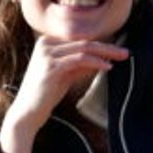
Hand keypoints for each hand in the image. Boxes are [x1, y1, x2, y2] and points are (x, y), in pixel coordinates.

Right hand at [0, 37, 129, 152]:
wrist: (27, 112)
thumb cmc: (45, 95)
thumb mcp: (65, 75)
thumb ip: (80, 65)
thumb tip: (102, 60)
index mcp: (47, 43)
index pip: (79, 40)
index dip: (100, 44)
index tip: (117, 51)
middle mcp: (46, 44)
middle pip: (84, 41)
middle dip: (107, 47)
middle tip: (125, 52)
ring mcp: (47, 54)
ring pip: (83, 48)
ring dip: (105, 52)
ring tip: (121, 58)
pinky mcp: (50, 66)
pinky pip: (79, 59)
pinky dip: (96, 62)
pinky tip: (107, 67)